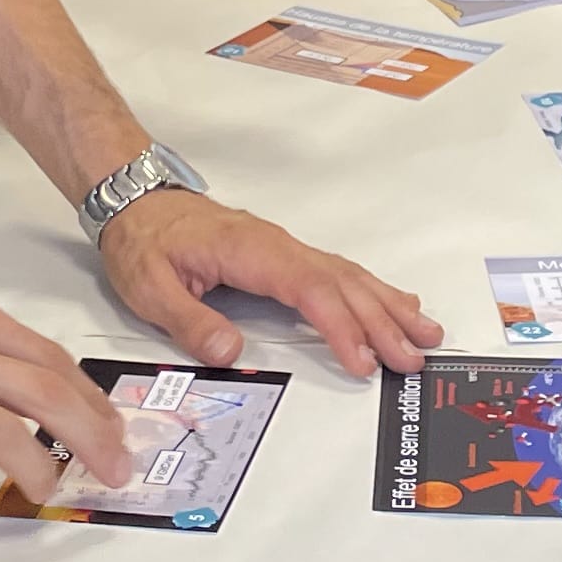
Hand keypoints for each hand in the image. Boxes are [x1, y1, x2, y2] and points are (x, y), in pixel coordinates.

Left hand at [97, 186, 438, 377]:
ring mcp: (285, 247)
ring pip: (349, 275)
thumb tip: (231, 352)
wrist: (136, 200)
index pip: (309, 290)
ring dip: (388, 306)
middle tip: (413, 359)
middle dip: (383, 323)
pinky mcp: (285, 254)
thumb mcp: (150, 287)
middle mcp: (278, 245)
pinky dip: (373, 290)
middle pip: (343, 284)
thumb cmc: (144, 241)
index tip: (364, 361)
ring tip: (425, 333)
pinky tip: (396, 303)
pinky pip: (339, 271)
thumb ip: (190, 322)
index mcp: (250, 252)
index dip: (342, 327)